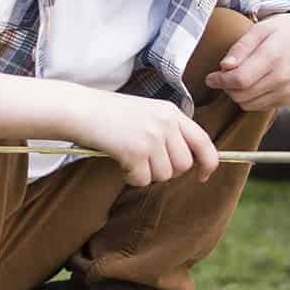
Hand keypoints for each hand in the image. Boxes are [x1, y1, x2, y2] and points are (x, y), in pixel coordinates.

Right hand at [71, 88, 218, 186]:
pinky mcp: (134, 151)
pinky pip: (143, 180)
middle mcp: (166, 123)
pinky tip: (121, 163)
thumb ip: (169, 132)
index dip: (209, 163)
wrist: (80, 109)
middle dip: (167, 171)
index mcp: (172, 112)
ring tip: (131, 159)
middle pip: (183, 165)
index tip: (203, 176)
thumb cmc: (111, 115)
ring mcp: (151, 137)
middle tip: (147, 163)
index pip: (203, 141)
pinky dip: (132, 178)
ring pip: (164, 175)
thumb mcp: (149, 113)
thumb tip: (186, 163)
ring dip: (147, 175)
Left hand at [205, 11, 289, 110]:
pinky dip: (251, 98)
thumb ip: (241, 47)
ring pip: (248, 104)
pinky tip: (254, 83)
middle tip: (224, 76)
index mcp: (273, 57)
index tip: (210, 77)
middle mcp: (282, 78)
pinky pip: (260, 107)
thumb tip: (224, 67)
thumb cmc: (285, 31)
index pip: (239, 79)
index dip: (220, 80)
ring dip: (238, 94)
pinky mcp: (289, 100)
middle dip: (227, 88)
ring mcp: (287, 91)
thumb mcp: (261, 29)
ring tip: (240, 78)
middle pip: (241, 94)